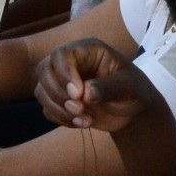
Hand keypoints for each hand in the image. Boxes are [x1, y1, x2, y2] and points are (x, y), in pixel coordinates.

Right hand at [34, 39, 154, 131]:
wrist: (132, 111)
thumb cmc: (133, 91)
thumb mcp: (128, 87)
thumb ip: (108, 88)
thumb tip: (86, 93)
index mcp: (87, 51)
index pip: (62, 54)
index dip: (64, 73)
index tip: (77, 94)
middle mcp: (70, 63)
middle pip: (44, 71)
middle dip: (59, 95)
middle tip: (80, 109)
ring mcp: (62, 82)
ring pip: (42, 92)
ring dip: (60, 110)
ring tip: (86, 120)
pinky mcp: (59, 100)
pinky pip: (47, 109)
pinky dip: (62, 119)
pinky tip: (82, 123)